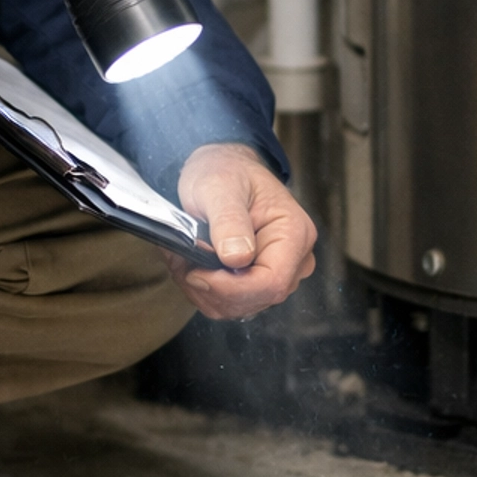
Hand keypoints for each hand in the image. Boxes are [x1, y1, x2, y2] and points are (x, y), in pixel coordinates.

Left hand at [164, 143, 316, 319]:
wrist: (221, 170)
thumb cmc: (224, 172)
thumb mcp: (219, 187)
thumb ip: (229, 221)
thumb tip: (237, 258)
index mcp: (294, 233)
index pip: (272, 282)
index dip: (231, 288)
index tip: (197, 273)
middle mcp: (294, 259)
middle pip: (256, 299)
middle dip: (211, 288)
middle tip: (183, 259)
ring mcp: (278, 273)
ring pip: (239, 307)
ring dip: (203, 290)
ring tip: (185, 258)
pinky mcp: (258, 282)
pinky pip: (230, 304)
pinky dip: (204, 291)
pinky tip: (193, 265)